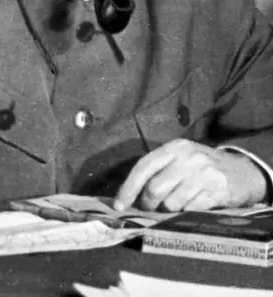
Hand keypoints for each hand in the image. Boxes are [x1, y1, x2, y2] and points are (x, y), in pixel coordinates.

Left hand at [113, 139, 267, 212]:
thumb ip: (158, 171)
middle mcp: (188, 157)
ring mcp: (204, 173)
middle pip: (155, 188)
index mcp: (174, 147)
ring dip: (170, 210)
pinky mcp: (217, 190)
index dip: (128, 187)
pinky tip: (193, 204)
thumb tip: (128, 195)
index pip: (144, 166)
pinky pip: (190, 210)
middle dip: (148, 204)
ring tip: (178, 203)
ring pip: (172, 203)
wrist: (241, 171)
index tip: (118, 205)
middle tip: (151, 208)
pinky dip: (187, 212)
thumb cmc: (201, 167)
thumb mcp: (180, 159)